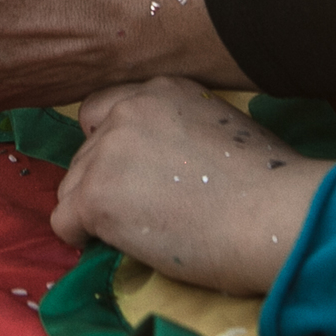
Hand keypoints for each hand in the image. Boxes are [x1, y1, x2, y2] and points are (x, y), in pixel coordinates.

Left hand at [51, 77, 326, 296]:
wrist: (272, 214)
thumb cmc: (269, 181)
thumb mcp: (224, 126)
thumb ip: (182, 131)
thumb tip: (167, 162)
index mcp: (162, 89)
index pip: (105, 111)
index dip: (111, 144)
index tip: (132, 172)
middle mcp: (128, 110)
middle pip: (86, 152)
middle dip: (104, 181)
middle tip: (140, 211)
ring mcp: (108, 152)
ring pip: (72, 186)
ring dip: (94, 209)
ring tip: (136, 232)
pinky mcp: (96, 196)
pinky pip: (63, 221)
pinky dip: (82, 238)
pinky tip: (114, 245)